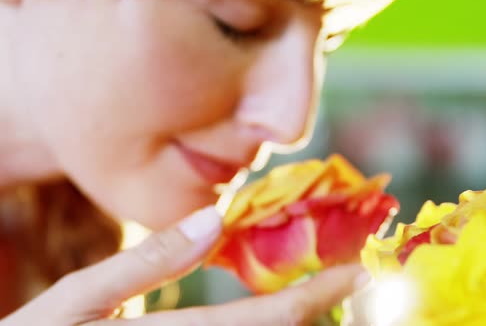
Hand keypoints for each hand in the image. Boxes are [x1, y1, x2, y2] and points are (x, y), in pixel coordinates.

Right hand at [3, 206, 366, 325]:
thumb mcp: (77, 300)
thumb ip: (147, 261)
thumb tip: (211, 218)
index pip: (268, 318)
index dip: (319, 294)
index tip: (361, 271)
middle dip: (320, 307)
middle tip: (354, 274)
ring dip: (299, 317)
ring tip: (326, 284)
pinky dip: (267, 324)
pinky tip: (276, 307)